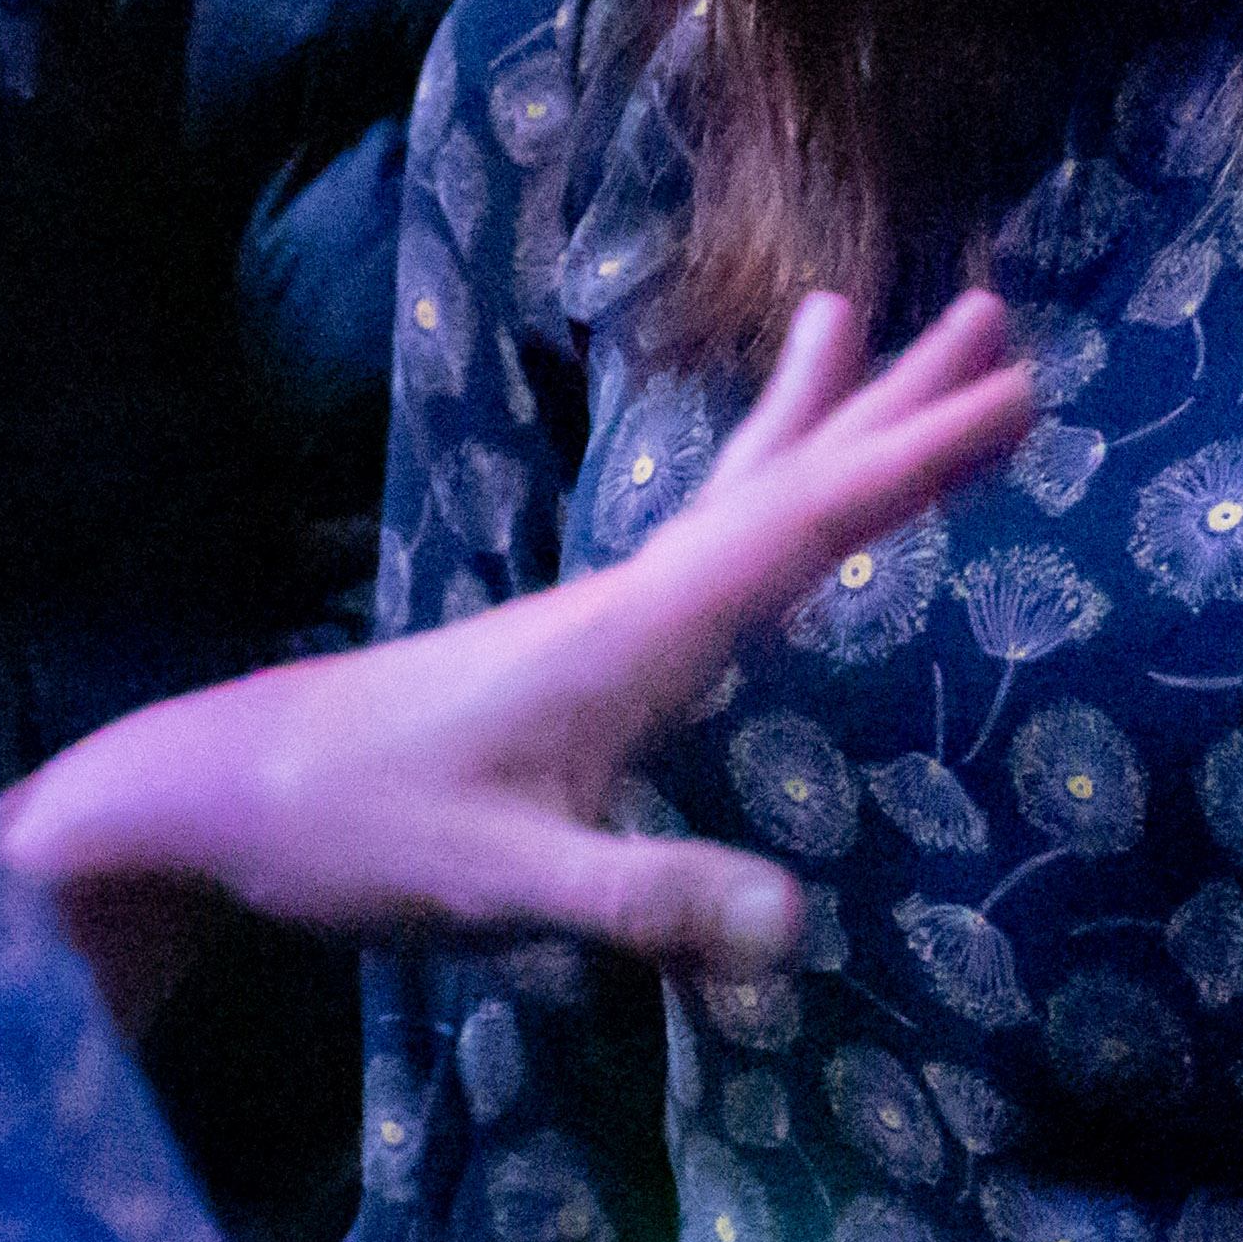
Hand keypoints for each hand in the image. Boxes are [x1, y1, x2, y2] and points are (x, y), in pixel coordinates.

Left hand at [0, 290, 1033, 1019]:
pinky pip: (702, 539)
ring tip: (873, 321)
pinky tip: (767, 492)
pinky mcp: (575, 653)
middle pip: (781, 476)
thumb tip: (792, 926)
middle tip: (997, 315)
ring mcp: (598, 618)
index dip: (915, 462)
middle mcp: (626, 599)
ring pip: (738, 492)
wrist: (223, 798)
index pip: (801, 527)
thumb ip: (641, 904)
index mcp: (631, 633)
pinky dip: (757, 486)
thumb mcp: (503, 889)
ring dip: (824, 418)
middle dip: (893, 402)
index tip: (1020, 391)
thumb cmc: (355, 835)